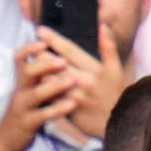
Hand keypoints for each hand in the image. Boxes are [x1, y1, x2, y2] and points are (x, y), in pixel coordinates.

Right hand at [0, 41, 78, 150]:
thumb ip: (41, 79)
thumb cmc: (24, 114)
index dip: (29, 49)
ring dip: (55, 85)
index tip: (43, 41)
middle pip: (28, 72)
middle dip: (45, 64)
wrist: (6, 141)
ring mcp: (23, 108)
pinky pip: (43, 115)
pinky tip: (71, 105)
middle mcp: (20, 91)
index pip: (19, 59)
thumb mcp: (29, 93)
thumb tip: (56, 60)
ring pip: (36, 93)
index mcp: (22, 82)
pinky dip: (58, 109)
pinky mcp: (28, 123)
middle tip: (64, 61)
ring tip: (72, 80)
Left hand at [39, 24, 125, 141]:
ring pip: (49, 81)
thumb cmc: (116, 94)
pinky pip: (50, 98)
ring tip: (32, 65)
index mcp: (94, 70)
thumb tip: (102, 25)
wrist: (119, 124)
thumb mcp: (117, 70)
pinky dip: (42, 90)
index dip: (53, 39)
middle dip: (41, 55)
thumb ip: (108, 47)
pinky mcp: (67, 112)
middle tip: (32, 49)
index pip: (69, 50)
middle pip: (54, 65)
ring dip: (39, 72)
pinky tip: (36, 84)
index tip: (40, 30)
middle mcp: (82, 82)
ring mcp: (73, 98)